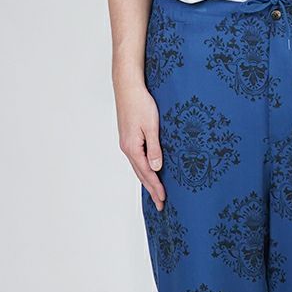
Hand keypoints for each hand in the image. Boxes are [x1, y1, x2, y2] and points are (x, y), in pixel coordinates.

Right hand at [115, 78, 165, 210]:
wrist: (127, 87)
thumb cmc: (141, 104)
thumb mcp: (151, 126)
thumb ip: (154, 148)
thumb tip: (156, 168)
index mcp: (132, 148)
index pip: (147, 173)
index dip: (156, 187)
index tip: (164, 199)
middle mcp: (127, 148)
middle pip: (141, 174)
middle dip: (151, 190)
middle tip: (161, 205)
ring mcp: (127, 143)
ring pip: (138, 167)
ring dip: (147, 181)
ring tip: (155, 193)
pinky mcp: (129, 137)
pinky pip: (137, 159)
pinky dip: (143, 169)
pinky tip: (148, 171)